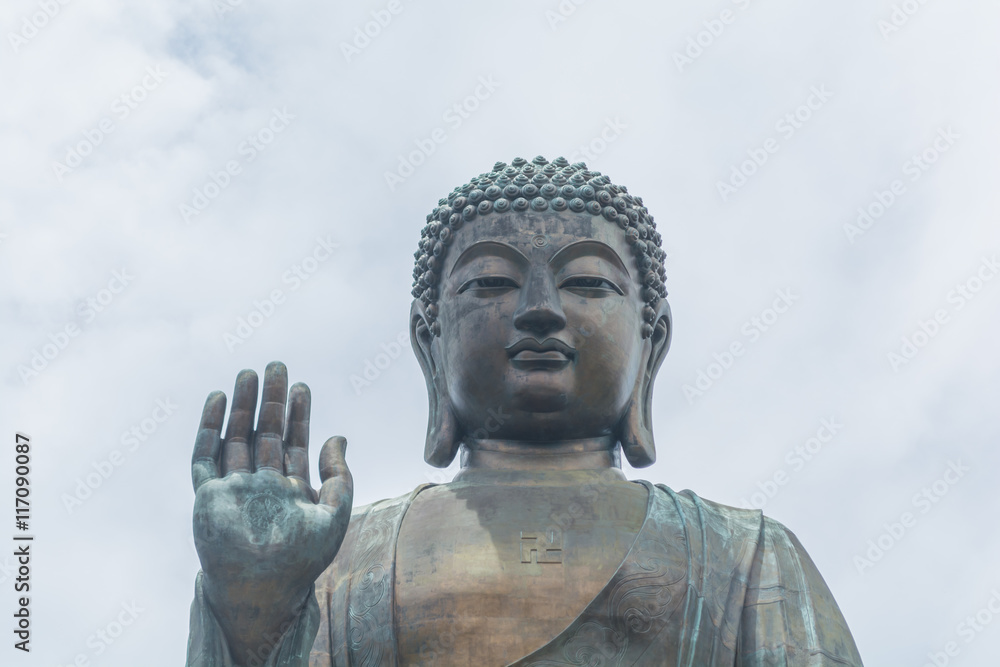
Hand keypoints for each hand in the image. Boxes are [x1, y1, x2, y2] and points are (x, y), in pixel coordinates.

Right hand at [190, 361, 352, 660]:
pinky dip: (210, 428)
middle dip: (271, 400)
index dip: (298, 414)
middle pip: (265, 433)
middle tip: (276, 366)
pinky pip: (205, 456)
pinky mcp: (208, 496)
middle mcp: (261, 485)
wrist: (263, 589)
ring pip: (236, 437)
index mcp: (290, 489)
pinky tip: (218, 400)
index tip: (302, 386)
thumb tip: (339, 437)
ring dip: (242, 406)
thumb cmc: (301, 560)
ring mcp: (234, 489)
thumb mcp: (334, 515)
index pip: (293, 442)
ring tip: (249, 373)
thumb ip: (340, 476)